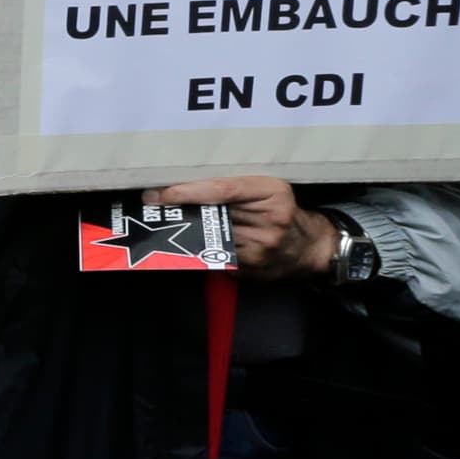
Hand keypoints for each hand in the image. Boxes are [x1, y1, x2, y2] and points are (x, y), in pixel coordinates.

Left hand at [148, 175, 336, 278]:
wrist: (307, 247)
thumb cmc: (280, 211)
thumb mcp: (266, 189)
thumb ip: (233, 188)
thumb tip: (185, 189)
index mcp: (272, 193)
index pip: (222, 190)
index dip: (187, 192)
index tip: (158, 194)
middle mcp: (269, 221)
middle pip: (212, 215)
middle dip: (180, 212)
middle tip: (152, 207)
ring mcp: (261, 249)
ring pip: (209, 239)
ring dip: (186, 233)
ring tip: (168, 225)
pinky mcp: (252, 270)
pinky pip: (216, 259)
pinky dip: (202, 251)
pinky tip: (191, 245)